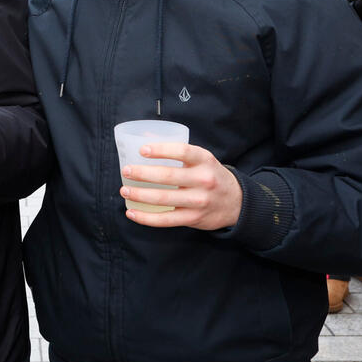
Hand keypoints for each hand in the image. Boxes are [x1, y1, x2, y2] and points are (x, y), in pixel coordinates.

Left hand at [119, 143, 242, 229]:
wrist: (237, 203)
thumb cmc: (211, 176)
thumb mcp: (203, 160)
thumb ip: (180, 153)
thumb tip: (145, 141)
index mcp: (205, 160)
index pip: (182, 151)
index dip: (161, 150)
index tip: (142, 150)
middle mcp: (204, 180)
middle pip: (168, 176)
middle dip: (143, 174)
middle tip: (126, 171)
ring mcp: (199, 201)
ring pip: (164, 199)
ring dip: (140, 195)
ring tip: (125, 190)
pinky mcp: (194, 218)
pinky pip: (166, 220)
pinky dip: (146, 218)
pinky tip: (132, 213)